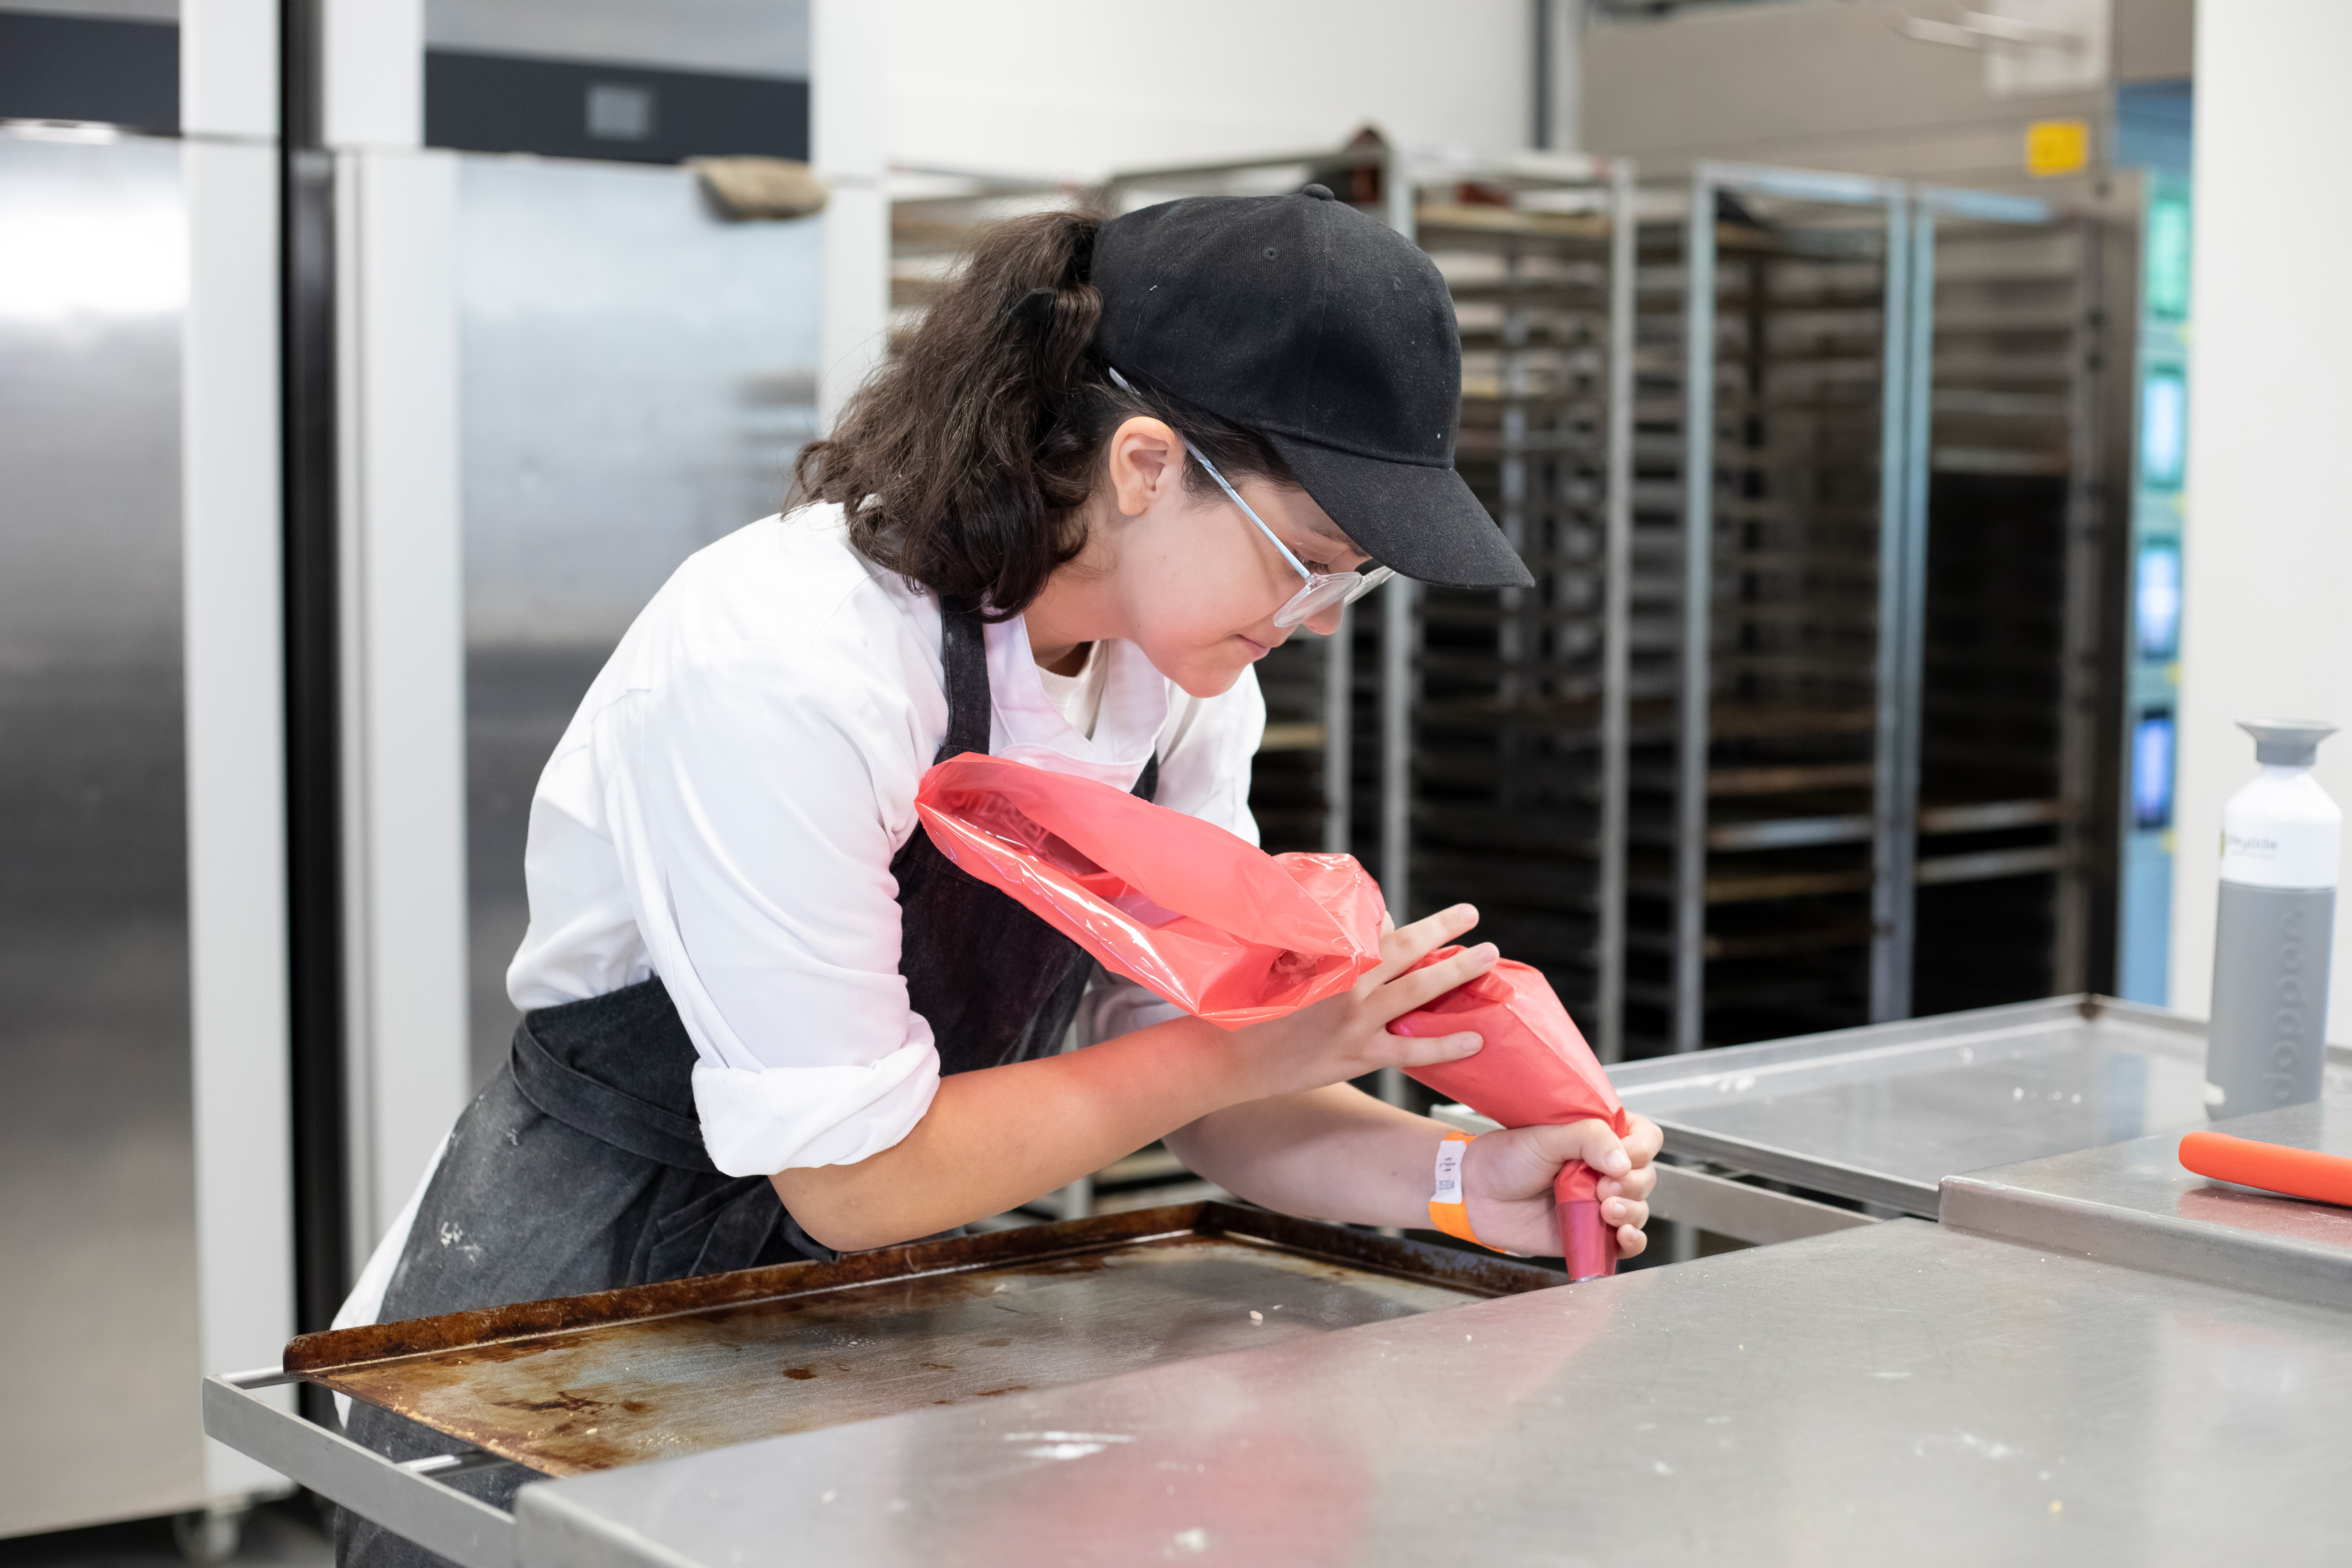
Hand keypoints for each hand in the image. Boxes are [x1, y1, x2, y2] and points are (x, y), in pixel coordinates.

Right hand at [1228, 904, 1495, 1100]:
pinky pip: (1414, 1049)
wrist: (1233, 1057)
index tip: (1426, 918)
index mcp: (1329, 957)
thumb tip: (1365, 928)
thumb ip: (1324, 946)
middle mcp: (1348, 983)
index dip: (1403, 923)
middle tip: (1472, 915)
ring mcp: (1357, 1020)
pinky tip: (1476, 1039)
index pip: (1376, 929)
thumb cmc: (1254, 1007)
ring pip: (1418, 990)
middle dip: (1442, 929)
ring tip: (1487, 956)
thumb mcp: (1284, 965)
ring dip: (1456, 970)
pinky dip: (1447, 1045)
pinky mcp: (1360, 1055)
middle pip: (1406, 949)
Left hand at [1459, 1113, 1663, 1259]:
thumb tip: (1622, 1161)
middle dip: (1632, 1183)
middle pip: (1646, 1176)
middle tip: (1602, 1187)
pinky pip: (1627, 1242)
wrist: (1476, 1194)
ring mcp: (1599, 1202)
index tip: (1622, 1155)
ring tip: (1604, 1209)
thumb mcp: (1544, 1136)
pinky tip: (1623, 1235)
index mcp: (1598, 1138)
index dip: (1641, 1147)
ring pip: (1640, 1208)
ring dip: (1631, 1211)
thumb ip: (1587, 1138)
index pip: (1644, 1137)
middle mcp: (1604, 1170)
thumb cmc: (1504, 1159)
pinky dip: (1633, 1241)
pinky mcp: (1591, 1233)